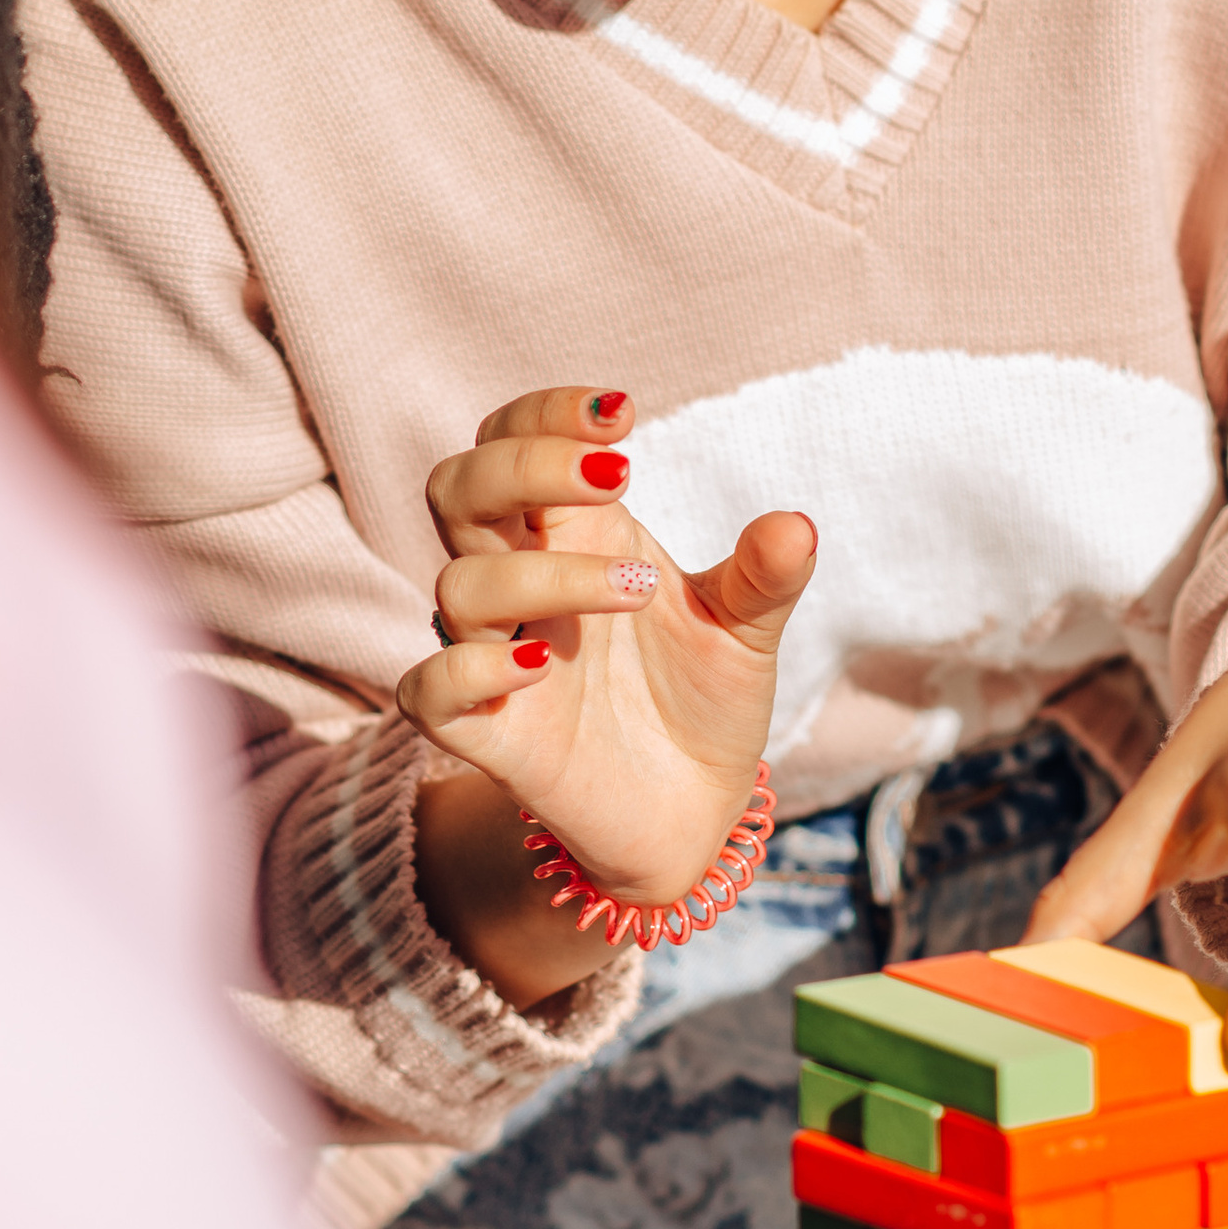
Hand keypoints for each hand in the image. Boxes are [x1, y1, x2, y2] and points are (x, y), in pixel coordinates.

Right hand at [399, 386, 815, 1006]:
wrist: (695, 814)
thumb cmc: (703, 702)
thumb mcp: (746, 632)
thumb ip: (764, 577)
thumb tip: (796, 525)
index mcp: (572, 537)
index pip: (511, 440)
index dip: (546, 414)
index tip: (624, 414)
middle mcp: (524, 586)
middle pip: (458, 488)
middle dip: (522, 464)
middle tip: (618, 477)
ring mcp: (499, 658)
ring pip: (458, 584)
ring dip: (545, 574)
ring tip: (640, 590)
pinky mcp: (492, 737)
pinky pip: (431, 690)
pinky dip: (470, 669)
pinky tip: (539, 668)